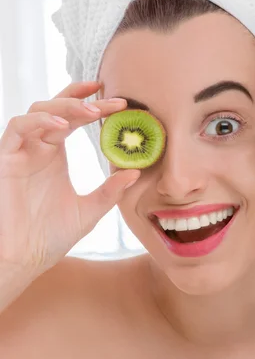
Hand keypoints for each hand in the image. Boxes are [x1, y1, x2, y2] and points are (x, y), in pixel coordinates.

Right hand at [0, 82, 139, 274]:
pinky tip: (63, 127)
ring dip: (64, 106)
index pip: (73, 118)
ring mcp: (20, 151)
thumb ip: (110, 191)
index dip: (93, 104)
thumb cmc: (50, 236)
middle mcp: (37, 148)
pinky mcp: (5, 159)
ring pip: (37, 110)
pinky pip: (17, 127)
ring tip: (91, 112)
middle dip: (83, 100)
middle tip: (111, 101)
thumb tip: (136, 171)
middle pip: (57, 107)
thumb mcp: (89, 211)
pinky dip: (39, 121)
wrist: (23, 259)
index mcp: (54, 154)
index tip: (120, 103)